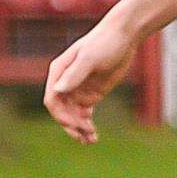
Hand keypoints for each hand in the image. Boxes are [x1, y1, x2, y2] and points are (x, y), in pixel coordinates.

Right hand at [43, 21, 137, 143]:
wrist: (123, 37)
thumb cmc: (104, 43)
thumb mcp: (90, 58)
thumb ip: (75, 74)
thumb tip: (59, 89)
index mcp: (59, 73)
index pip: (53, 100)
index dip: (61, 115)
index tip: (75, 125)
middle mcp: (65, 83)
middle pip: (62, 111)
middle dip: (71, 125)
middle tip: (84, 137)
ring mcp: (78, 90)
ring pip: (73, 115)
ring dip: (79, 129)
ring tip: (91, 141)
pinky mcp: (92, 94)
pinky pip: (85, 114)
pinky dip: (87, 125)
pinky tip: (93, 136)